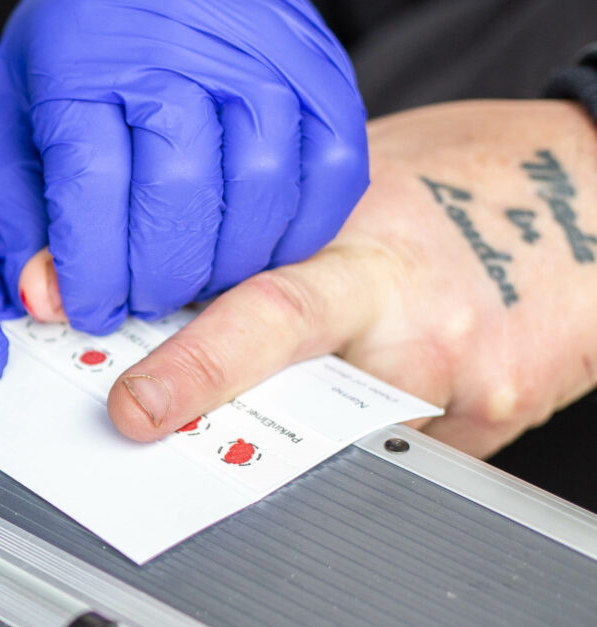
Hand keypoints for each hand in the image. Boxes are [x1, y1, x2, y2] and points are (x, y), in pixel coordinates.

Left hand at [0, 0, 367, 335]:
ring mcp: (260, 53)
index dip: (91, 270)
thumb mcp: (14, 118)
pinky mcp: (321, 70)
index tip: (89, 307)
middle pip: (180, 195)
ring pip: (260, 190)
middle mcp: (177, 48)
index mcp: (83, 57)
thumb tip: (45, 300)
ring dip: (228, 262)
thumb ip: (18, 217)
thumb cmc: (81, 45)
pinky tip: (256, 246)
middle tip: (144, 297)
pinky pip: (330, 173)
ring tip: (195, 276)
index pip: (91, 185)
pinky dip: (298, 230)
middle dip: (158, 277)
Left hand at [107, 100, 596, 457]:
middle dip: (221, 421)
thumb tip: (168, 278)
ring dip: (295, 423)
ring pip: (339, 442)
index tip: (135, 408)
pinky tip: (388, 373)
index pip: (266, 313)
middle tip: (157, 425)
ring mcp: (459, 382)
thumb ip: (273, 233)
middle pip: (296, 402)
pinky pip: (393, 449)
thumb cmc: (466, 179)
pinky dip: (362, 428)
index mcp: (366, 247)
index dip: (194, 368)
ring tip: (330, 361)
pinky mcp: (491, 423)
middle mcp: (414, 323)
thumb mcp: (356, 178)